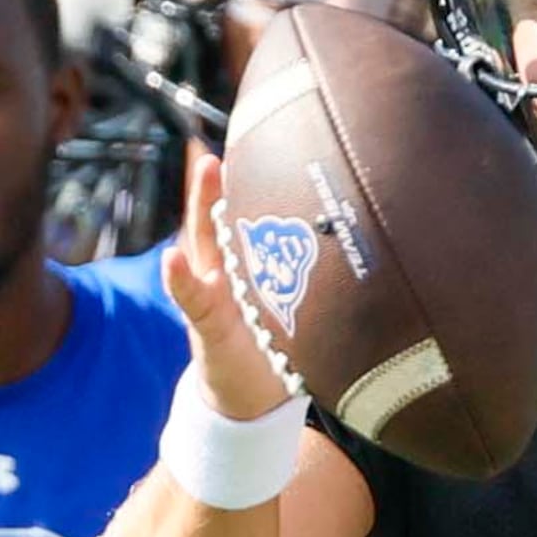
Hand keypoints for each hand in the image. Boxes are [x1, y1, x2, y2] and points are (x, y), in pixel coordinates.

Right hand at [167, 146, 298, 421]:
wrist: (250, 401)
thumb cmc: (277, 347)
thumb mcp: (294, 308)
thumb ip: (309, 277)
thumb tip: (364, 242)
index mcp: (247, 265)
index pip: (245, 213)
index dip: (247, 177)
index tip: (257, 135)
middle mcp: (225, 273)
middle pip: (221, 217)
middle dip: (219, 180)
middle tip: (220, 139)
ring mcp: (213, 296)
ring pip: (206, 244)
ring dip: (203, 206)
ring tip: (205, 167)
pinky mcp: (208, 327)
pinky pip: (192, 299)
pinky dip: (179, 279)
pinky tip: (172, 258)